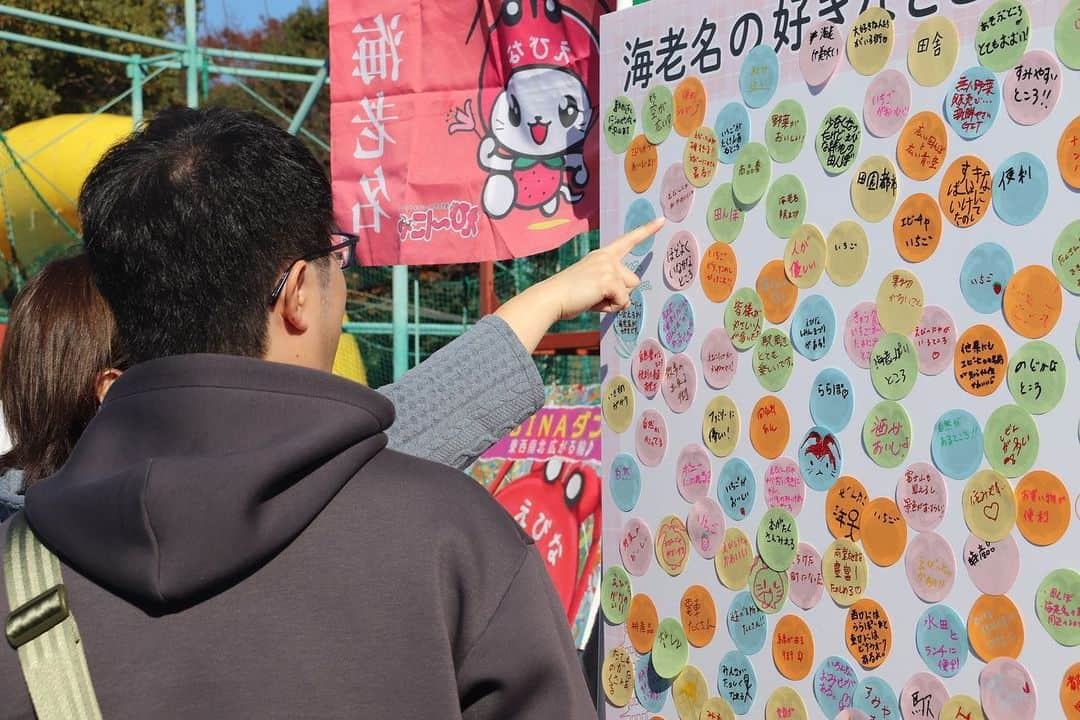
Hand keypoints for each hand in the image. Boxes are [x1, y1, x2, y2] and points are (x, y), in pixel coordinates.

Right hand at [493, 217, 665, 351]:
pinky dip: (609, 308)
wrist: (551, 298)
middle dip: (620, 294)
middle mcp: (607, 258)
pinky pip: (622, 302)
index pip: (628, 240)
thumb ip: (610, 286)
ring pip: (629, 293)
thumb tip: (626, 301)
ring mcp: (608, 268)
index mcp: (602, 255)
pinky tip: (592, 303)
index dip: (646, 231)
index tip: (662, 220)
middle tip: (594, 295)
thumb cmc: (568, 296)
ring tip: (592, 299)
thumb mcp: (592, 285)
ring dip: (614, 302)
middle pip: (634, 281)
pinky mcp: (609, 280)